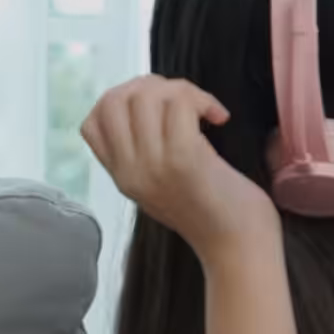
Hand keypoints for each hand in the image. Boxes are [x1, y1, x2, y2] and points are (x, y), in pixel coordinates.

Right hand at [80, 75, 277, 259]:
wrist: (241, 249)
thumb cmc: (218, 213)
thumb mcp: (166, 186)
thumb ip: (149, 155)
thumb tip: (155, 105)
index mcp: (123, 177)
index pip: (92, 122)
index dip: (124, 100)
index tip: (161, 109)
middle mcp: (130, 171)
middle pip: (113, 99)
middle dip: (151, 85)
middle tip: (186, 102)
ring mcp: (153, 165)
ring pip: (144, 95)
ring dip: (181, 90)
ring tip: (206, 110)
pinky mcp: (184, 160)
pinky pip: (179, 105)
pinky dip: (202, 100)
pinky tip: (219, 118)